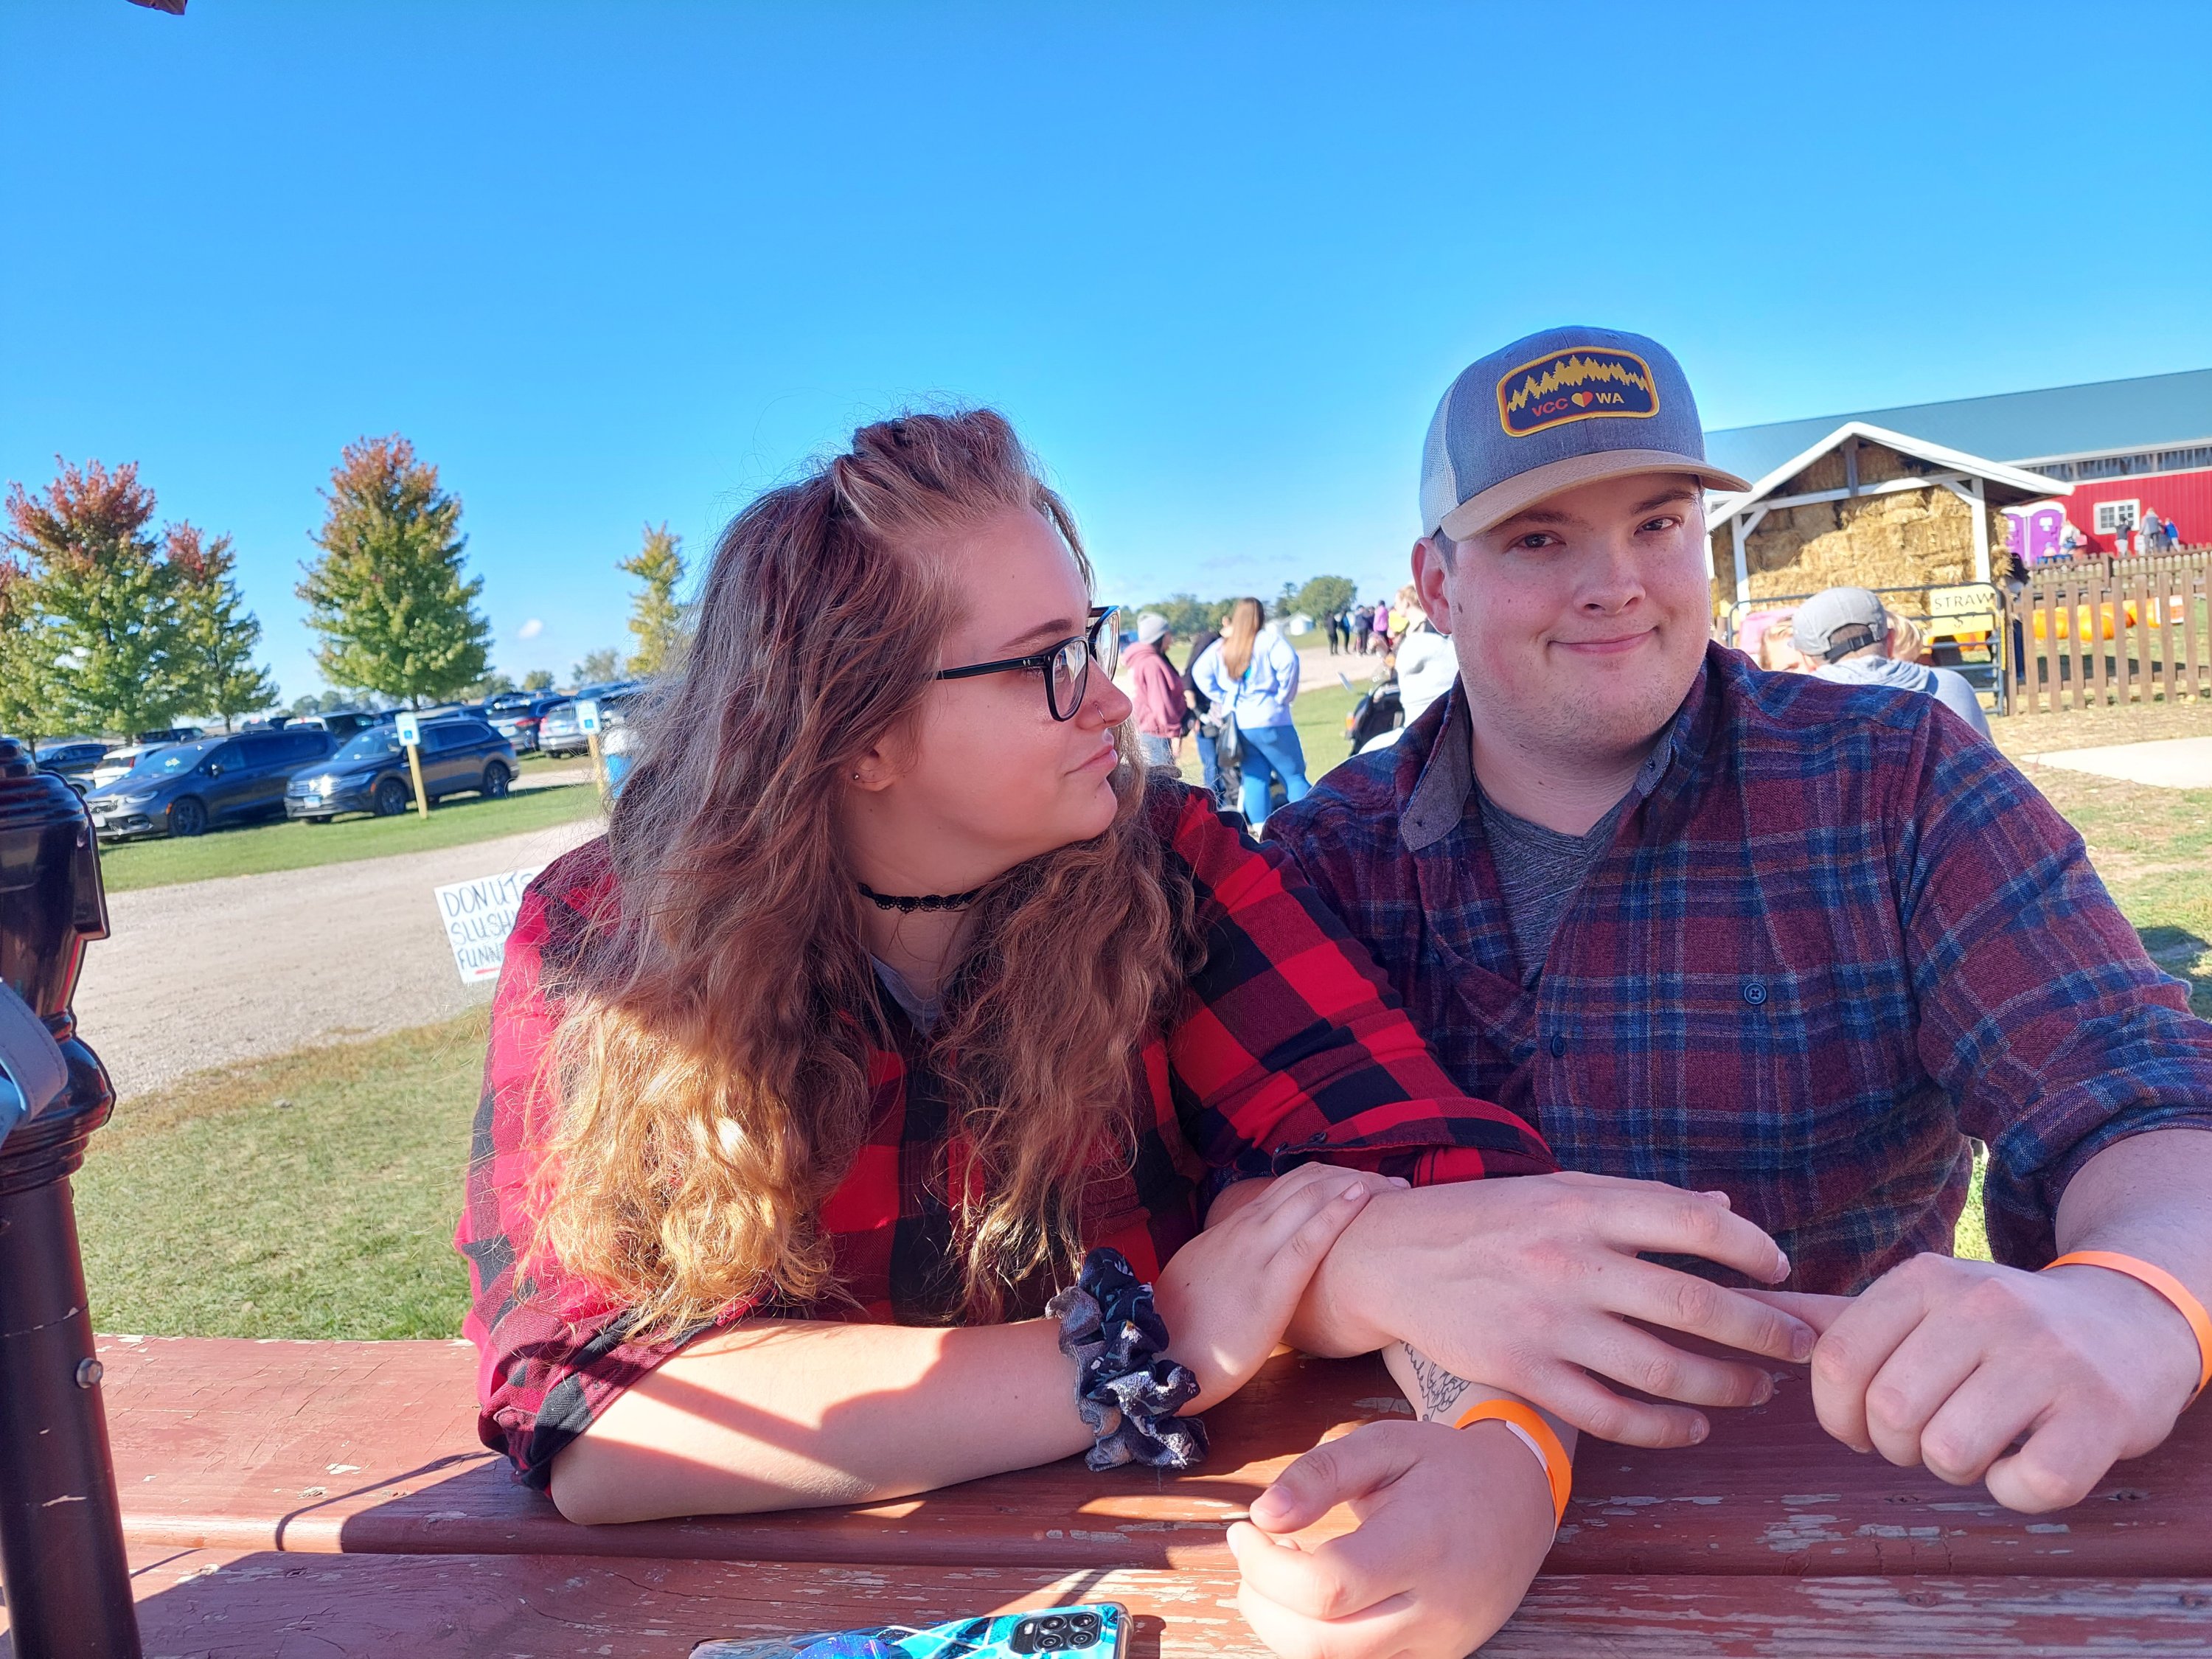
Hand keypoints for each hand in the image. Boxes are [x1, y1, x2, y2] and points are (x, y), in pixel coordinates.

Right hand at [1153, 1164, 1396, 1410]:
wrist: (1157, 1357)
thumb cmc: (1181, 1334)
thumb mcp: (1204, 1288)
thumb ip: (1230, 1272)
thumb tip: (1252, 1278)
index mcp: (1231, 1231)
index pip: (1285, 1189)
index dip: (1325, 1181)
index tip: (1357, 1184)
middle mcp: (1245, 1230)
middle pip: (1304, 1184)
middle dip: (1351, 1177)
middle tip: (1390, 1184)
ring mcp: (1256, 1252)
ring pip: (1310, 1198)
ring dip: (1356, 1185)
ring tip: (1391, 1188)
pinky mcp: (1270, 1283)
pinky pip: (1309, 1237)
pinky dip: (1338, 1211)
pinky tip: (1362, 1198)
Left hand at [1228, 1420, 1552, 1658]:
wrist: (1520, 1500)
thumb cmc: (1447, 1467)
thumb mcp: (1386, 1444)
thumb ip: (1321, 1473)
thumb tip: (1263, 1514)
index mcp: (1423, 1545)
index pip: (1329, 1587)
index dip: (1266, 1569)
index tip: (1245, 1531)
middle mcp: (1436, 1609)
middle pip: (1325, 1643)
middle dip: (1264, 1605)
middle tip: (1251, 1556)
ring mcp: (1439, 1644)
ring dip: (1287, 1629)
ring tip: (1283, 1572)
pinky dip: (1321, 1642)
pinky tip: (1317, 1600)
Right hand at [1288, 1171, 1816, 1447]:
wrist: (1391, 1257)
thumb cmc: (1486, 1218)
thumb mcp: (1557, 1189)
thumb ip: (1638, 1200)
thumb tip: (1724, 1205)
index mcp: (1583, 1206)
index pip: (1693, 1221)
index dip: (1751, 1247)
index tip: (1780, 1268)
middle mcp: (1570, 1262)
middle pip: (1694, 1304)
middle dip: (1763, 1329)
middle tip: (1799, 1344)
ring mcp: (1547, 1323)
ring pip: (1662, 1369)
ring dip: (1727, 1386)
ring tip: (1757, 1389)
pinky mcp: (1524, 1373)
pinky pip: (1613, 1415)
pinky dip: (1666, 1427)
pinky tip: (1694, 1425)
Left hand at [1794, 1253, 2200, 1511]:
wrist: (2126, 1325)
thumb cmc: (1997, 1328)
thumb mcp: (1920, 1303)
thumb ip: (1834, 1316)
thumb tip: (1741, 1307)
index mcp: (1927, 1278)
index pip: (1834, 1360)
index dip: (1836, 1414)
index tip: (1862, 1425)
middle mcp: (1985, 1306)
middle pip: (1889, 1413)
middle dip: (1895, 1446)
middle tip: (1928, 1433)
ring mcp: (2047, 1357)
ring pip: (1948, 1451)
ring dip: (1954, 1467)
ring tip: (1980, 1437)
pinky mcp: (2100, 1414)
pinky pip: (2023, 1486)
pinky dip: (2014, 1489)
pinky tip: (2028, 1454)